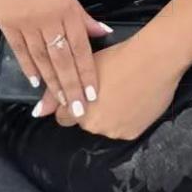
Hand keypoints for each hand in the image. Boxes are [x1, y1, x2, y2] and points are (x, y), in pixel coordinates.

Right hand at [0, 0, 111, 112]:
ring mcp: (26, 23)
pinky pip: (20, 51)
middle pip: (62, 59)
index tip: (93, 93)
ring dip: (52, 83)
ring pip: (42, 58)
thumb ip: (82, 15)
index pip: (80, 47)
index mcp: (66, 9)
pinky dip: (28, 67)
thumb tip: (102, 32)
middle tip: (78, 110)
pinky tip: (36, 83)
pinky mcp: (7, 24)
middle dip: (71, 86)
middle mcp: (48, 19)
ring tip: (60, 102)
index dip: (87, 72)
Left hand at [37, 32, 183, 140]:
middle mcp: (92, 126)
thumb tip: (37, 113)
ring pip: (105, 127)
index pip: (64, 117)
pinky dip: (127, 119)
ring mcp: (113, 131)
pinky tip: (134, 101)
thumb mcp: (82, 69)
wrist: (154, 60)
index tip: (85, 93)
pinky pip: (124, 129)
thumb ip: (55, 93)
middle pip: (85, 123)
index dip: (73, 103)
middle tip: (108, 90)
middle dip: (92, 111)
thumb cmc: (118, 57)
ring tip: (123, 94)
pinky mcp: (132, 134)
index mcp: (76, 109)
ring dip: (110, 116)